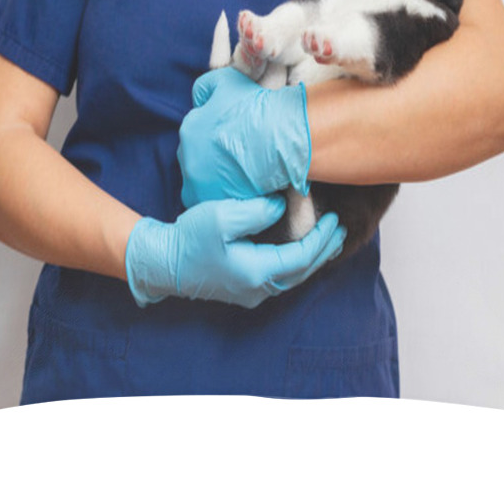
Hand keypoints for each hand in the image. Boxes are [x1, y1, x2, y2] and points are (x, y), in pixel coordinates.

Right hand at [125, 196, 345, 308]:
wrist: (162, 263)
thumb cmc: (189, 238)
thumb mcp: (223, 217)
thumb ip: (257, 211)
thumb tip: (282, 208)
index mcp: (257, 272)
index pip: (303, 257)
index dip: (322, 239)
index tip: (335, 219)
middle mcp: (259, 290)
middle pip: (302, 272)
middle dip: (324, 250)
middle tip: (341, 230)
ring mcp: (250, 294)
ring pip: (292, 278)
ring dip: (312, 258)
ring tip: (327, 240)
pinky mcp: (242, 290)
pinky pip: (280, 278)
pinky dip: (296, 263)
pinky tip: (300, 251)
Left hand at [177, 67, 310, 207]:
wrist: (280, 137)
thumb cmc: (256, 108)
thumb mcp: (227, 81)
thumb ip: (205, 87)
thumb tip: (199, 98)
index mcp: (189, 128)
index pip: (197, 132)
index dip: (217, 134)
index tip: (236, 137)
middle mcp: (187, 156)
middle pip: (199, 158)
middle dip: (215, 157)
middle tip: (242, 155)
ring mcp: (198, 182)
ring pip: (207, 182)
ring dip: (221, 179)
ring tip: (248, 174)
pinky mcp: (214, 203)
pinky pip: (218, 203)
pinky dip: (230, 197)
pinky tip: (249, 190)